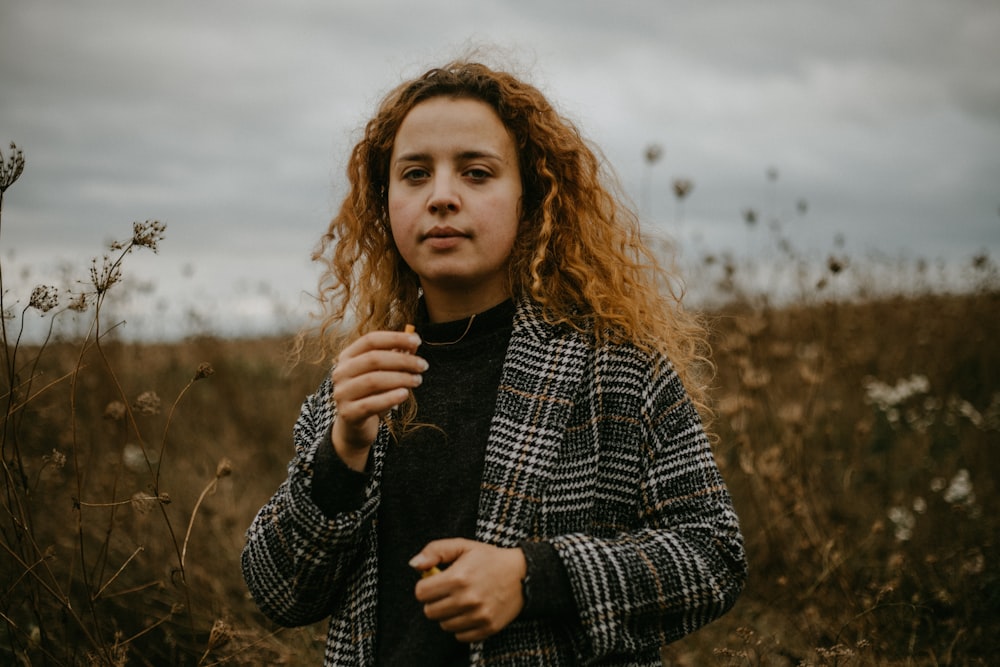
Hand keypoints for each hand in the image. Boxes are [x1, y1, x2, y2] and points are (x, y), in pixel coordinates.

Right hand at [330, 329, 424, 469]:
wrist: (355, 425)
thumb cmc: (372, 394)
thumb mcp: (383, 373)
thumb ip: (396, 357)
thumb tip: (413, 344)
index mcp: (348, 357)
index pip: (370, 340)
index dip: (395, 338)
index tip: (417, 341)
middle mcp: (341, 372)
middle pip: (373, 359)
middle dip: (403, 360)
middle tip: (423, 365)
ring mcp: (342, 393)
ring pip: (373, 380)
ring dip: (400, 378)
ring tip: (417, 380)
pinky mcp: (348, 413)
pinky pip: (371, 404)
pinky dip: (390, 397)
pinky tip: (405, 394)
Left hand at [411, 538, 526, 642]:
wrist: (523, 574)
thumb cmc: (489, 558)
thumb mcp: (463, 546)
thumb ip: (435, 551)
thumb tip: (414, 565)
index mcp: (458, 578)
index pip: (421, 593)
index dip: (425, 586)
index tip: (435, 581)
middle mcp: (467, 599)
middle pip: (429, 612)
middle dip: (434, 601)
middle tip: (447, 592)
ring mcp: (478, 616)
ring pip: (444, 625)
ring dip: (447, 614)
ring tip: (460, 601)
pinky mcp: (487, 628)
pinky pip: (460, 636)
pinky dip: (461, 626)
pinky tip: (469, 612)